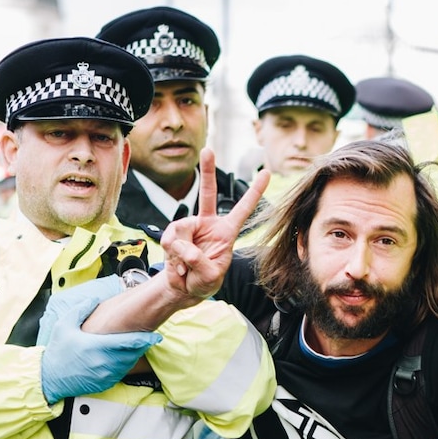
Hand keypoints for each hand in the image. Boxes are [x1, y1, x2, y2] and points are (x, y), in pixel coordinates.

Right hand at [38, 276, 162, 403]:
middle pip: (133, 353)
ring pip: (130, 364)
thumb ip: (81, 310)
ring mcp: (107, 375)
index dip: (146, 339)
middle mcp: (105, 363)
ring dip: (135, 355)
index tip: (156, 335)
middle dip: (142, 345)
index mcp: (98, 346)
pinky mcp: (106, 383)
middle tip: (147, 337)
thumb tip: (95, 299)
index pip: (129, 342)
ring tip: (134, 345)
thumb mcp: (64, 325)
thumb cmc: (57, 351)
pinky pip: (122, 373)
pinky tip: (122, 357)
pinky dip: (125, 364)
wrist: (49, 378)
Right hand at [159, 148, 266, 306]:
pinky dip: (173, 256)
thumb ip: (200, 262)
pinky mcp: (174, 233)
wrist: (183, 288)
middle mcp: (208, 224)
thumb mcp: (209, 277)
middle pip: (208, 193)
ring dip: (182, 252)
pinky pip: (170, 240)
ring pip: (182, 229)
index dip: (255, 191)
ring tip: (186, 267)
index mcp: (227, 232)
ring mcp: (190, 227)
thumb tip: (186, 249)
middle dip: (208, 170)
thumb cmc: (203, 282)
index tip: (266, 172)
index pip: (243, 209)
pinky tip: (178, 266)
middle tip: (208, 150)